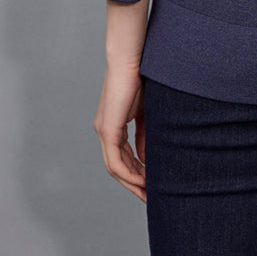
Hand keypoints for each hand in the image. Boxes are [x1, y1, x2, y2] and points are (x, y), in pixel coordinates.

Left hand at [93, 61, 146, 201]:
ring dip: (132, 182)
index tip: (152, 183)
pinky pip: (116, 161)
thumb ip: (145, 134)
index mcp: (113, 125)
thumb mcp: (146, 112)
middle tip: (150, 196)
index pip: (123, 157)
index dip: (137, 172)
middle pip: (117, 167)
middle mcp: (105, 131)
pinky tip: (143, 179)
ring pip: (115, 167)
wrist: (132, 59)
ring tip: (149, 192)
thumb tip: (146, 156)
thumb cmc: (141, 78)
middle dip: (134, 183)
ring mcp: (104, 131)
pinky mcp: (108, 129)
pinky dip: (130, 172)